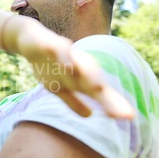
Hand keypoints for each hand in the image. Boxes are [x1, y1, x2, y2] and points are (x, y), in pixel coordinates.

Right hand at [20, 26, 134, 119]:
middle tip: (124, 114)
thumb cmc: (48, 64)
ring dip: (89, 78)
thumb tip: (89, 116)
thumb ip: (74, 101)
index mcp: (80, 78)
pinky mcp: (51, 45)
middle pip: (94, 85)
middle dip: (108, 100)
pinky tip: (69, 64)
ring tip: (100, 90)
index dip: (112, 106)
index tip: (129, 118)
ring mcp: (65, 55)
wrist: (29, 39)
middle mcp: (77, 67)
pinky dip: (64, 57)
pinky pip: (58, 51)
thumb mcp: (59, 87)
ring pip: (78, 67)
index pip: (99, 95)